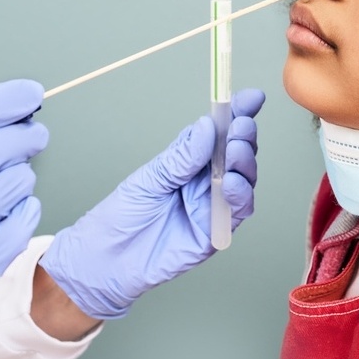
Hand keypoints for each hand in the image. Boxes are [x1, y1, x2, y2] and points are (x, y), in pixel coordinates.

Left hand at [39, 89, 265, 320]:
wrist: (106, 260)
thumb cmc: (122, 216)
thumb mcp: (149, 178)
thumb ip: (182, 156)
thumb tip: (207, 126)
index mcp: (191, 159)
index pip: (221, 131)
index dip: (238, 112)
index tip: (251, 97)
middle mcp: (208, 179)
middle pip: (239, 150)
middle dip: (245, 135)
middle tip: (240, 126)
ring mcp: (214, 203)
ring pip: (246, 177)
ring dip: (246, 162)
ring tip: (235, 153)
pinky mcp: (217, 230)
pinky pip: (239, 209)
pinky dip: (241, 194)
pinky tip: (232, 184)